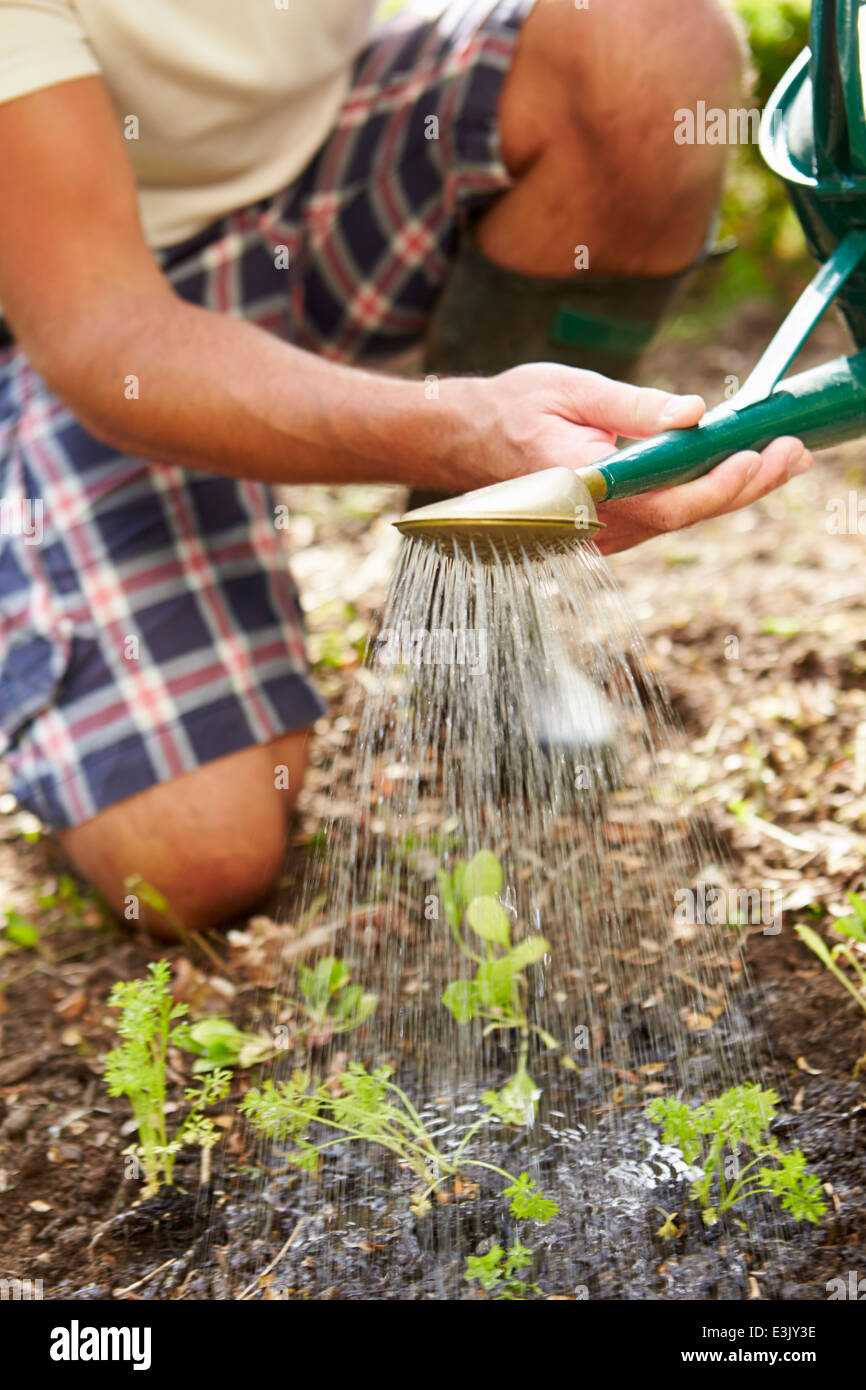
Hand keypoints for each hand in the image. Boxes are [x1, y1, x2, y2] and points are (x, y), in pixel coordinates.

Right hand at [464, 363, 812, 555]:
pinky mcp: (604, 530)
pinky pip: (662, 517)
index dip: (716, 486)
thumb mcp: (573, 389)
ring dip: (731, 491)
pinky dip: (702, 494)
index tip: (755, 454)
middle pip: (682, 516)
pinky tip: (735, 470)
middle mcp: (591, 521)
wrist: (464, 441)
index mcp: (580, 485)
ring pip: (677, 519)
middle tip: (794, 453)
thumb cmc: (513, 408)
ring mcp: (597, 533)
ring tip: (781, 458)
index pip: (662, 500)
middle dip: (745, 486)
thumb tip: (693, 413)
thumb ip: (634, 407)